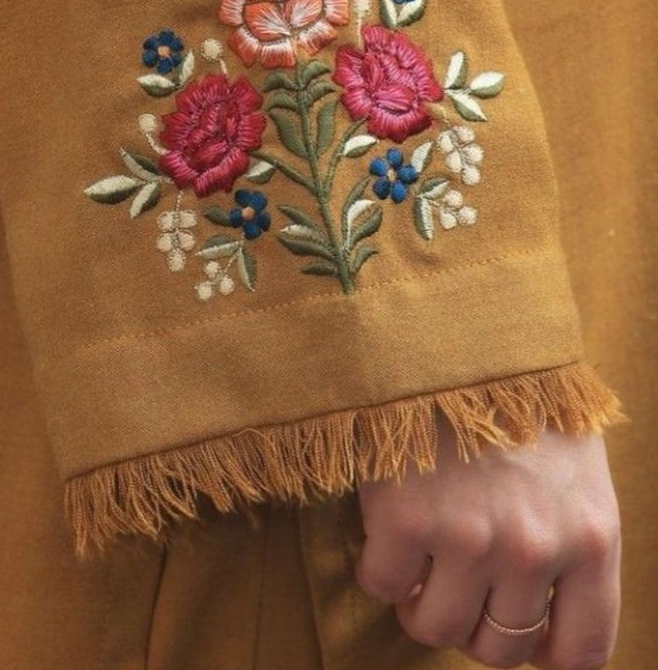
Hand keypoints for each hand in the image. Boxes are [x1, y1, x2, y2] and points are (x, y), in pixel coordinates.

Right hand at [355, 414, 621, 669]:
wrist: (452, 332)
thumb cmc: (514, 395)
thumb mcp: (574, 467)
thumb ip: (570, 538)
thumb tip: (538, 605)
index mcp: (591, 536)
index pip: (582, 651)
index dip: (541, 652)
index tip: (510, 626)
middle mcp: (534, 547)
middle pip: (498, 648)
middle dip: (471, 622)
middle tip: (453, 581)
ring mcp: (469, 538)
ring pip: (434, 627)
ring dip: (420, 600)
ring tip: (418, 557)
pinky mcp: (406, 521)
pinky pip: (381, 584)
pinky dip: (379, 564)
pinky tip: (386, 527)